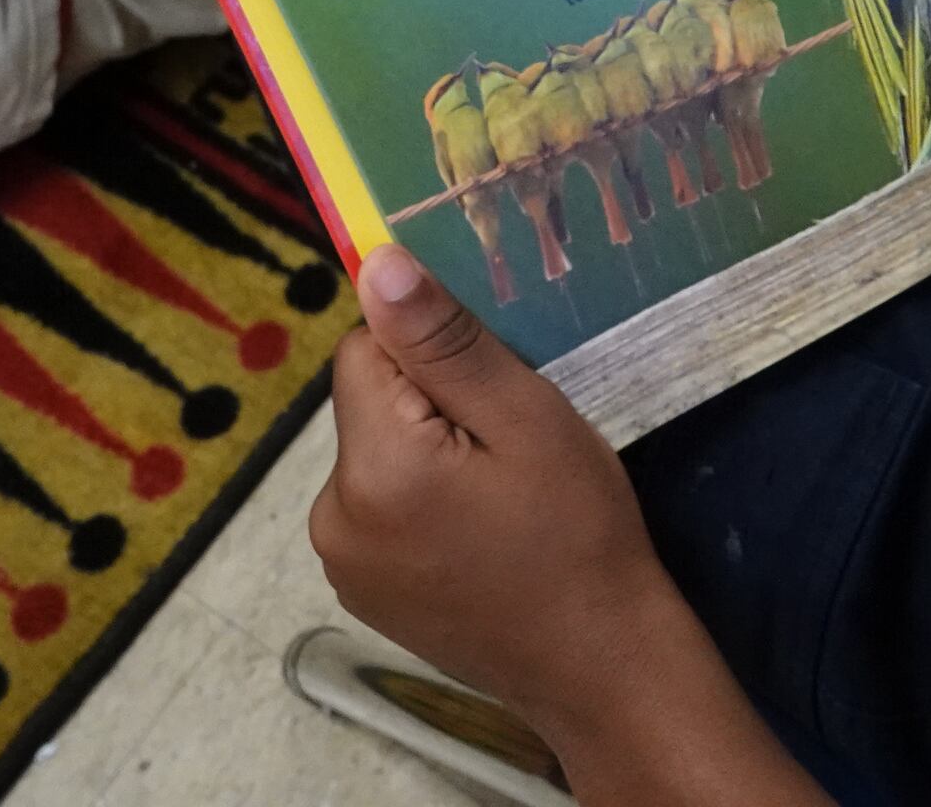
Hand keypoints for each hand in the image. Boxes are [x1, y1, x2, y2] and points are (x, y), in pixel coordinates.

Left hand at [312, 248, 693, 738]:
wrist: (599, 665)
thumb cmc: (577, 534)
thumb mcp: (525, 419)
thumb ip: (442, 342)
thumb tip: (375, 265)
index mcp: (370, 468)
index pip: (366, 350)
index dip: (431, 354)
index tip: (492, 390)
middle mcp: (331, 517)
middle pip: (367, 404)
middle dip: (430, 406)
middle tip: (507, 449)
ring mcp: (341, 564)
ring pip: (374, 454)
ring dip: (424, 455)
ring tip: (498, 496)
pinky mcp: (360, 593)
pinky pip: (376, 508)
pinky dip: (417, 504)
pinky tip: (477, 534)